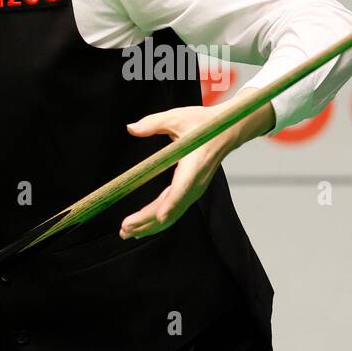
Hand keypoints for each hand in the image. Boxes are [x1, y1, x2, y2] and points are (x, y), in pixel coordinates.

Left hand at [119, 93, 272, 238]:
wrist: (227, 131)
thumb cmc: (205, 124)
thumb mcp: (178, 117)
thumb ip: (153, 123)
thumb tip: (131, 128)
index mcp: (194, 165)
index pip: (182, 189)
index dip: (171, 204)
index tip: (160, 217)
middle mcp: (196, 183)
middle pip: (172, 209)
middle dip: (148, 222)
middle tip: (124, 229)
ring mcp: (194, 190)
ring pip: (172, 214)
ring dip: (150, 226)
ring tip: (126, 233)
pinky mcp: (190, 191)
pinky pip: (173, 210)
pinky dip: (157, 221)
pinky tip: (142, 228)